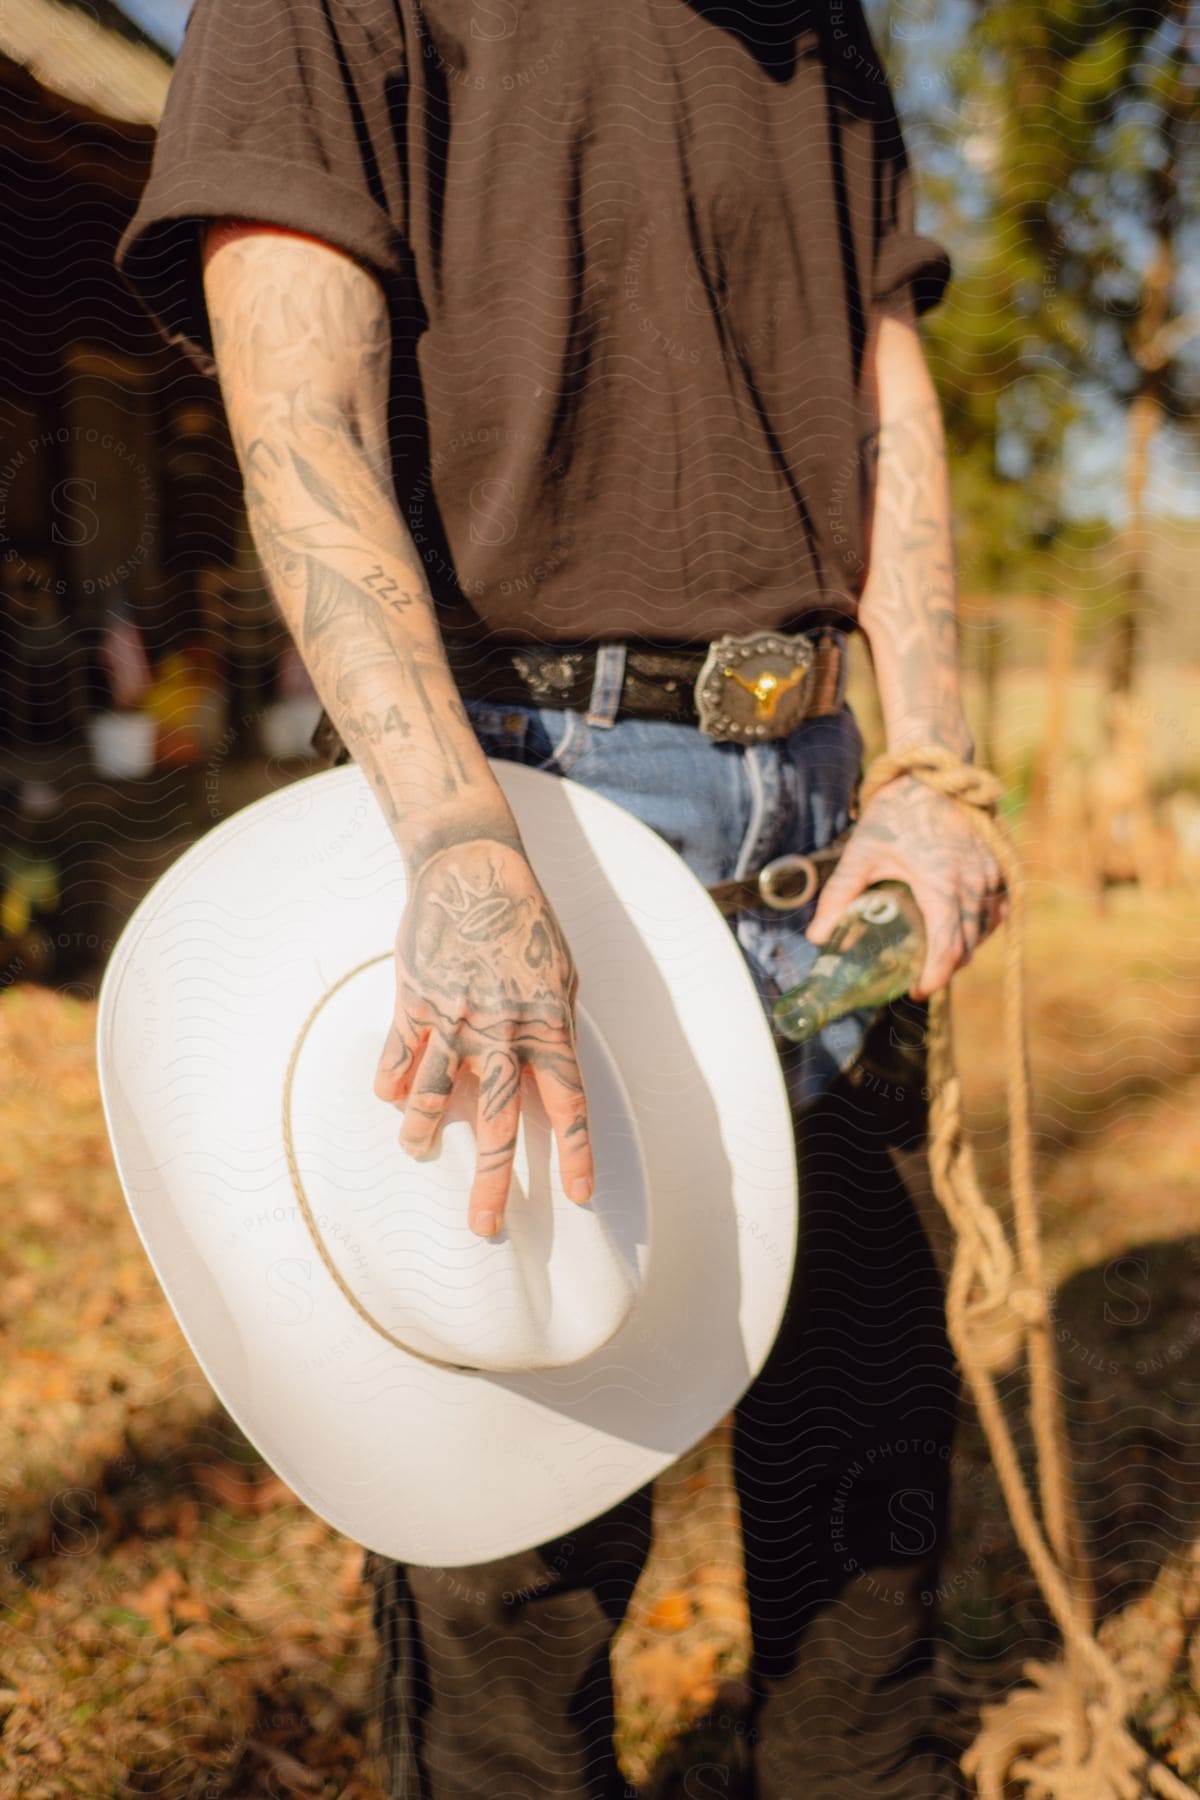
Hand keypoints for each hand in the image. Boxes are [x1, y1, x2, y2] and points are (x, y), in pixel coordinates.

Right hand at [373, 838, 592, 1235]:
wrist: (471, 868)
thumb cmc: (526, 922)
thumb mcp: (561, 974)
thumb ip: (554, 1029)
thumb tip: (546, 1080)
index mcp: (547, 1025)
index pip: (570, 1104)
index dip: (575, 1154)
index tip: (577, 1198)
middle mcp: (501, 1030)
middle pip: (500, 1123)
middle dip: (494, 1184)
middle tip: (484, 1228)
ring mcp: (452, 1017)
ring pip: (435, 1097)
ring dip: (424, 1133)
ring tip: (417, 1151)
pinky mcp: (414, 1000)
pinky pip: (398, 1056)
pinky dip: (392, 1082)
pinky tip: (391, 1098)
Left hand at [806, 774, 1007, 999]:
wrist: (933, 771)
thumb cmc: (896, 811)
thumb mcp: (861, 853)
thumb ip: (839, 896)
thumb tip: (817, 938)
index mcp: (942, 886)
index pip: (947, 948)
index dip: (935, 976)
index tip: (917, 990)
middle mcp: (975, 884)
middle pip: (968, 945)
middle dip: (946, 966)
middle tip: (920, 974)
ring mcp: (992, 874)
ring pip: (985, 928)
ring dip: (964, 946)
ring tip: (937, 953)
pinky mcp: (1000, 863)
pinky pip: (999, 908)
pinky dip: (983, 924)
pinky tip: (962, 927)